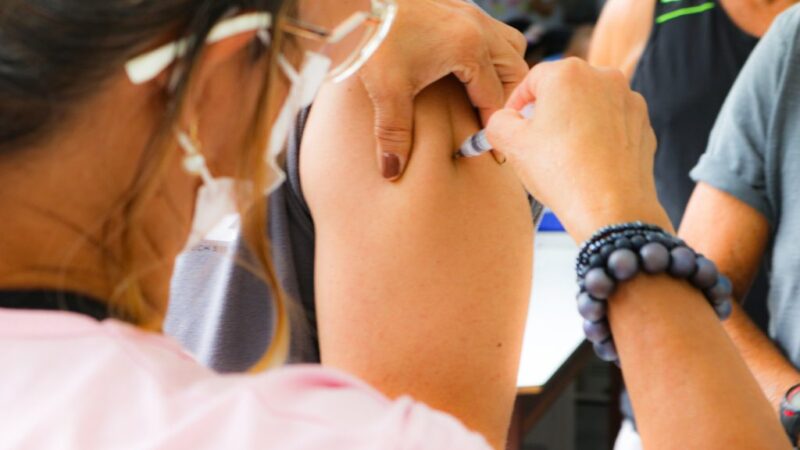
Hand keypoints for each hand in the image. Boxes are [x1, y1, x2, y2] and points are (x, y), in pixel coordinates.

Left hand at [358, 0, 527, 178]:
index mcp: (469, 48)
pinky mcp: (455, 6)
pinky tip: (465, 70)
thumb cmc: (373, 40)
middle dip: (508, 100)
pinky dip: (488, 53)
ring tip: (484, 97)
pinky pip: (490, 31)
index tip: (493, 153)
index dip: (493, 129)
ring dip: (503, 71)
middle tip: (491, 125)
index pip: (495, 98)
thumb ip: (394, 134)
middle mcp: (476, 26)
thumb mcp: (386, 91)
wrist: (357, 2)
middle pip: (514, 69)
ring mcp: (468, 12)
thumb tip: (393, 172)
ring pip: (509, 44)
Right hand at [485, 58, 671, 241]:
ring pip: (589, 106)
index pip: (532, 80)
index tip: (512, 125)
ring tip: (563, 155)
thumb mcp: (511, 144)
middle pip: (563, 90)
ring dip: (574, 124)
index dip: (516, 104)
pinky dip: (598, 136)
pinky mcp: (643, 124)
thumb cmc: (563, 173)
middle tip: (535, 142)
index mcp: (568, 73)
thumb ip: (498, 122)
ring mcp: (628, 100)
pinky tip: (587, 161)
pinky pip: (611, 123)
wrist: (611, 208)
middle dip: (547, 112)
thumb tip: (503, 120)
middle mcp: (603, 77)